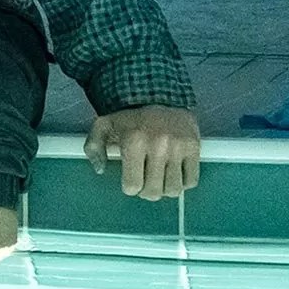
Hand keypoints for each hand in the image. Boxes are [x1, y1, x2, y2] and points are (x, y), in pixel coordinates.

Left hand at [84, 105, 201, 201]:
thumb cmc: (129, 116)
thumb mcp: (103, 125)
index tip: (130, 181)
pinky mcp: (194, 148)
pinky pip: (191, 181)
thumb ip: (94, 147)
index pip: (133, 185)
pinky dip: (183, 183)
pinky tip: (174, 175)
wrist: (160, 96)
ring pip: (174, 189)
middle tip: (145, 184)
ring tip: (159, 180)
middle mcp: (158, 147)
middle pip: (154, 191)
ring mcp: (178, 148)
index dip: (130, 188)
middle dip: (147, 192)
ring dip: (165, 190)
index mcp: (133, 143)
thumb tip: (99, 169)